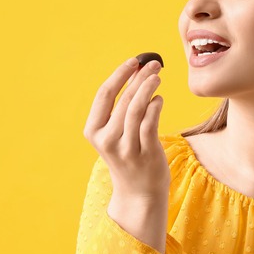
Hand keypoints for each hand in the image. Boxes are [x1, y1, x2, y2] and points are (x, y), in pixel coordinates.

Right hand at [83, 56, 168, 198]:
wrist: (138, 192)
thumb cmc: (128, 155)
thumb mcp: (116, 132)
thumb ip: (122, 105)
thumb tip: (137, 71)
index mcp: (93, 131)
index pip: (104, 95)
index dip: (119, 75)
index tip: (134, 61)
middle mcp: (106, 140)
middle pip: (123, 99)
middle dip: (139, 77)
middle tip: (154, 64)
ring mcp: (126, 148)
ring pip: (136, 109)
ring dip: (148, 88)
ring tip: (158, 76)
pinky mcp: (145, 154)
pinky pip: (150, 123)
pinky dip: (155, 106)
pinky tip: (159, 99)